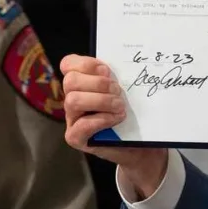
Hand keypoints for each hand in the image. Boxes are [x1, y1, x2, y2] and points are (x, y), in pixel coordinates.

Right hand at [60, 55, 168, 198]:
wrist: (139, 145)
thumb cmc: (131, 115)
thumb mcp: (125, 92)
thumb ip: (117, 78)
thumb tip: (124, 63)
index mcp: (82, 83)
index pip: (68, 64)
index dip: (87, 64)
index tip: (107, 71)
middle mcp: (73, 99)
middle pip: (70, 81)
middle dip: (99, 84)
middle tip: (118, 92)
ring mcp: (72, 119)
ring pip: (73, 101)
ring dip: (101, 101)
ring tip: (120, 107)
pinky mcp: (75, 137)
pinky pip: (81, 125)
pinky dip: (101, 120)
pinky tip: (116, 120)